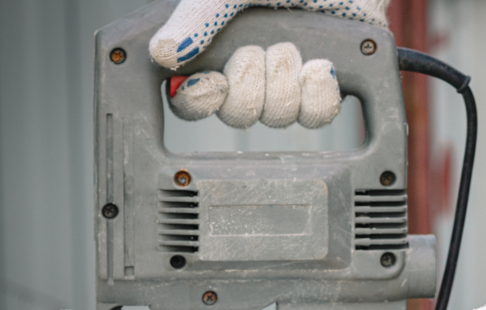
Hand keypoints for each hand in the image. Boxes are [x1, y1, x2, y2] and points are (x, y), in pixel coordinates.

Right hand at [150, 0, 389, 128]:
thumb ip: (198, 16)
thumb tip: (162, 53)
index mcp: (216, 48)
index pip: (189, 99)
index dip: (197, 101)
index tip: (212, 83)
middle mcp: (249, 72)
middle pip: (236, 115)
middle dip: (250, 82)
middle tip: (260, 52)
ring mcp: (287, 83)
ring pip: (277, 117)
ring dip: (284, 81)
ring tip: (293, 48)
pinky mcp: (322, 88)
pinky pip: (315, 116)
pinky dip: (318, 92)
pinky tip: (319, 66)